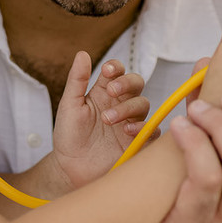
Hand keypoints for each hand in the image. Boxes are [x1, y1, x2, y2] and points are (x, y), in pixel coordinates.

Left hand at [52, 52, 149, 189]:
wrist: (70, 169)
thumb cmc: (69, 136)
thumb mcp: (70, 105)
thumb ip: (77, 80)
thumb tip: (83, 53)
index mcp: (104, 92)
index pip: (117, 71)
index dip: (116, 67)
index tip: (106, 71)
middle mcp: (120, 104)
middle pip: (136, 83)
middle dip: (126, 83)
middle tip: (111, 91)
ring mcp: (130, 121)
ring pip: (144, 104)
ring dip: (128, 108)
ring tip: (108, 120)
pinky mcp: (137, 140)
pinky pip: (151, 129)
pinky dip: (143, 127)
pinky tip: (126, 131)